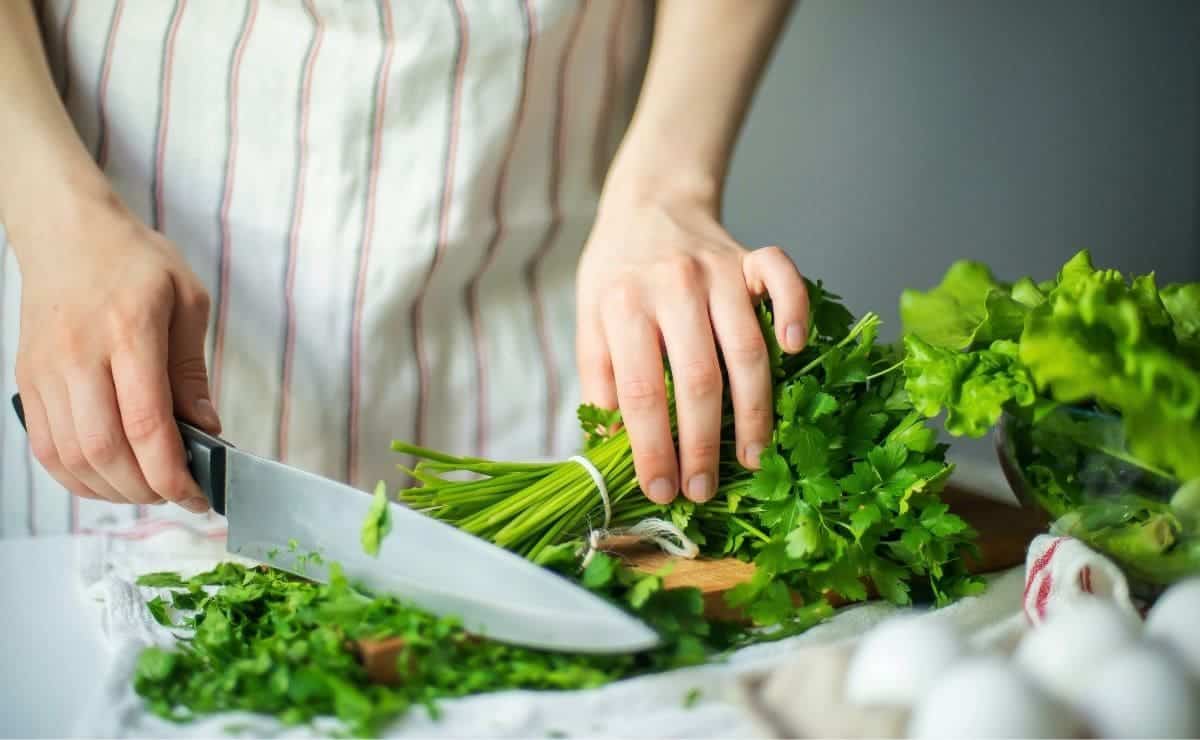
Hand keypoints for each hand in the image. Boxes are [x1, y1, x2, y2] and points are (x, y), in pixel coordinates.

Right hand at [12, 191, 219, 512]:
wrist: (67, 232)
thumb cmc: (135, 262)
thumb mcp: (188, 302)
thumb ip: (194, 372)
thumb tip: (208, 432)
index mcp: (129, 331)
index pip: (148, 424)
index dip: (174, 473)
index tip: (198, 494)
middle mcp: (80, 355)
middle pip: (107, 450)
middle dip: (148, 488)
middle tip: (178, 494)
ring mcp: (46, 371)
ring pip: (73, 457)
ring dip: (114, 489)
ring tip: (148, 488)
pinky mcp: (26, 382)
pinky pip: (47, 449)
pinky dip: (78, 477)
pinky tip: (110, 478)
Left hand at [576, 189, 808, 504]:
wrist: (650, 203)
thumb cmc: (618, 273)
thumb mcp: (589, 319)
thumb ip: (600, 379)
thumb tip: (610, 449)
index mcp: (623, 306)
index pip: (639, 392)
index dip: (652, 448)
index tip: (661, 490)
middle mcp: (673, 286)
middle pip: (697, 379)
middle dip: (702, 445)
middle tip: (704, 489)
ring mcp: (718, 270)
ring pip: (746, 349)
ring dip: (753, 411)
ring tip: (751, 457)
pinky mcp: (752, 258)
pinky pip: (784, 280)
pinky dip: (793, 314)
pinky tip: (794, 353)